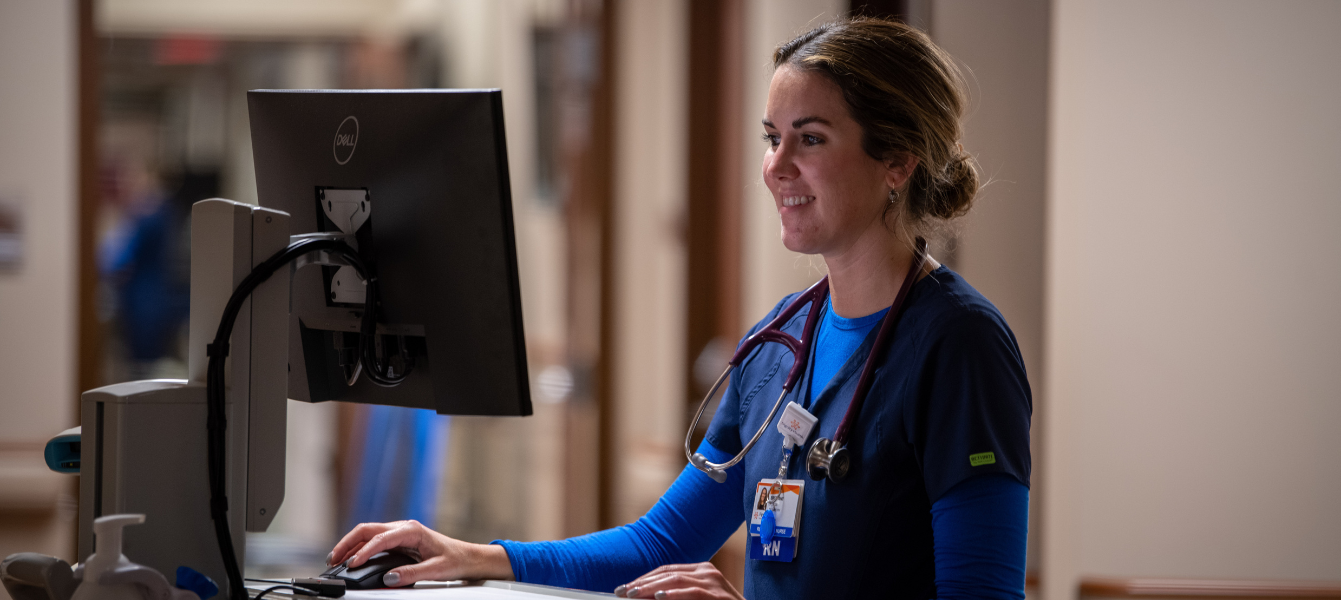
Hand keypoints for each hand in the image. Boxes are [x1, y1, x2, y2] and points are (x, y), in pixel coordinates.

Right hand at [327, 520, 513, 586]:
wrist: (467, 557)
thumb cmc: (455, 559)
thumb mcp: (435, 570)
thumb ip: (411, 574)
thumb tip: (389, 578)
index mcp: (412, 530)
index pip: (380, 538)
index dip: (364, 551)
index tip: (352, 564)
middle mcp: (403, 527)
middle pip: (367, 529)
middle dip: (348, 543)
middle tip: (333, 559)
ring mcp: (400, 532)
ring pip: (368, 533)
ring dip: (351, 544)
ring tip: (336, 559)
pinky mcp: (398, 540)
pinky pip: (374, 540)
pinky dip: (359, 547)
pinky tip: (352, 557)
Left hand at [613, 563, 743, 599]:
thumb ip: (676, 597)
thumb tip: (648, 599)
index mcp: (701, 571)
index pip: (666, 570)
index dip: (644, 579)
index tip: (625, 588)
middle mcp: (707, 572)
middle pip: (668, 573)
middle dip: (642, 583)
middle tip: (622, 591)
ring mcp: (714, 582)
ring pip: (676, 580)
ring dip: (651, 588)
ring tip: (633, 595)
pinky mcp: (719, 595)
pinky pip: (692, 593)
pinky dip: (673, 596)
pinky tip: (658, 598)